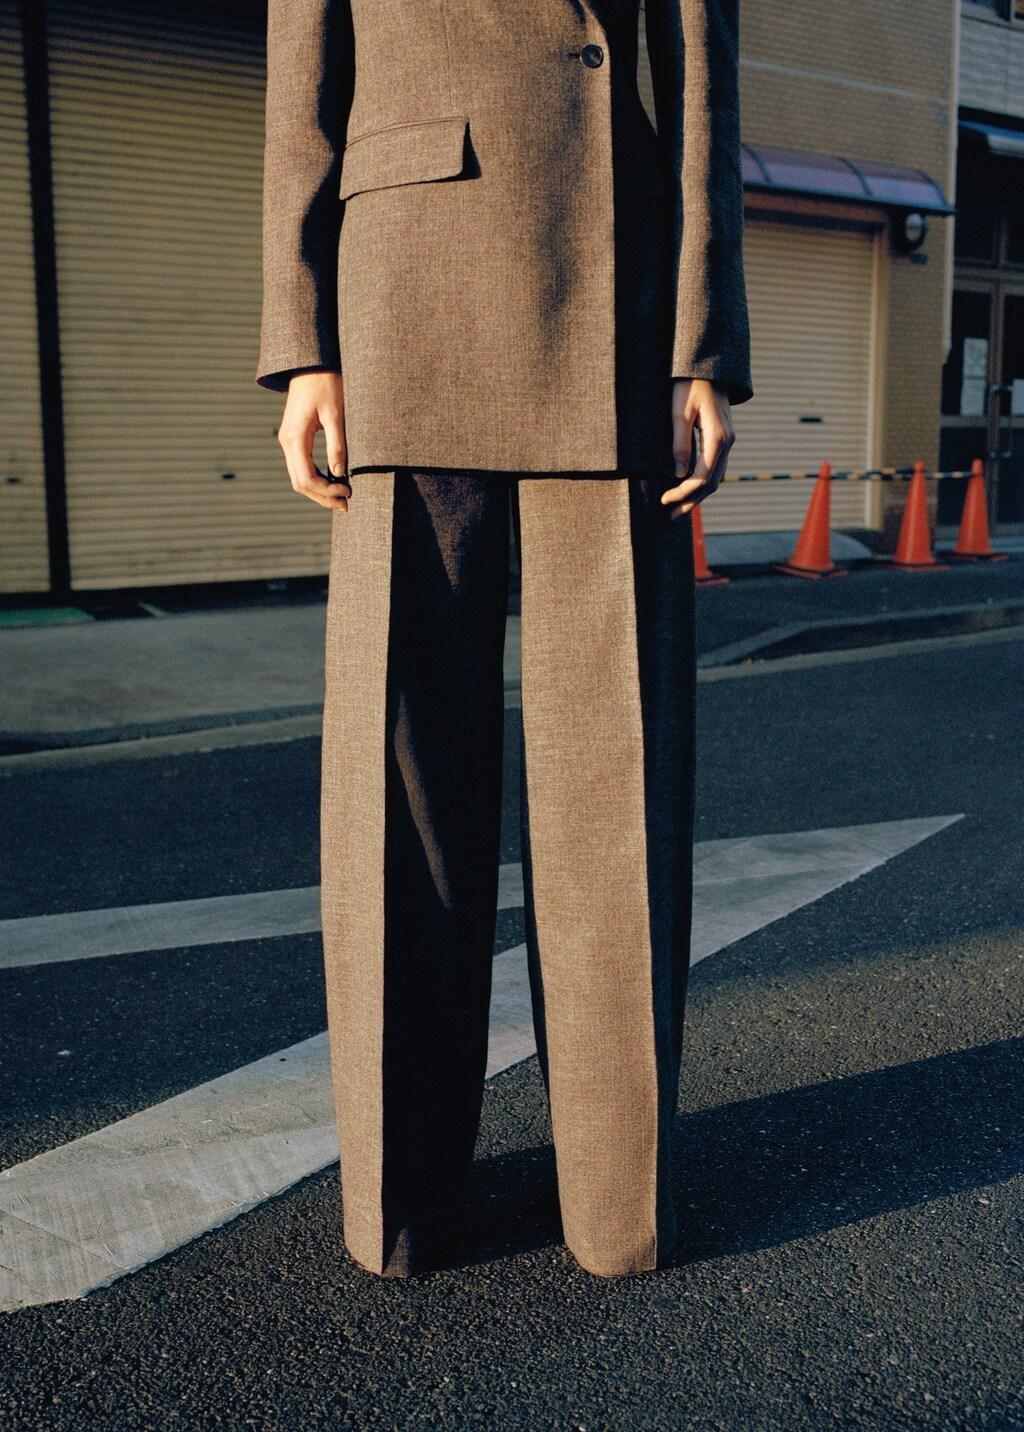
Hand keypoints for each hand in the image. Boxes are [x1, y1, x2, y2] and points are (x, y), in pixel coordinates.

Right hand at [276, 370, 351, 509]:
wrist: (310, 363)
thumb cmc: (325, 383)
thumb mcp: (336, 414)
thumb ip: (337, 445)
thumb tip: (340, 474)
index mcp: (295, 438)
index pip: (306, 478)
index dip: (327, 492)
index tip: (348, 493)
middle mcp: (287, 442)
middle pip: (300, 483)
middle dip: (323, 497)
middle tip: (347, 504)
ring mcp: (288, 441)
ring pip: (299, 477)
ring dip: (319, 491)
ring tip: (342, 497)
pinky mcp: (294, 438)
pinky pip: (301, 466)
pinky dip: (316, 479)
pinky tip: (333, 482)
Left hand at [660, 379, 734, 517]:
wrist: (707, 367)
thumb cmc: (689, 385)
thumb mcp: (679, 413)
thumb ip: (680, 444)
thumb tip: (677, 475)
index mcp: (717, 437)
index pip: (702, 477)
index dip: (683, 493)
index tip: (664, 500)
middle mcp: (727, 442)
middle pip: (712, 483)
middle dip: (691, 502)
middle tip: (670, 517)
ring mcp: (727, 441)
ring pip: (716, 478)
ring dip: (697, 496)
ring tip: (677, 510)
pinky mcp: (722, 439)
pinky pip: (715, 467)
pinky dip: (702, 483)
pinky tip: (687, 490)